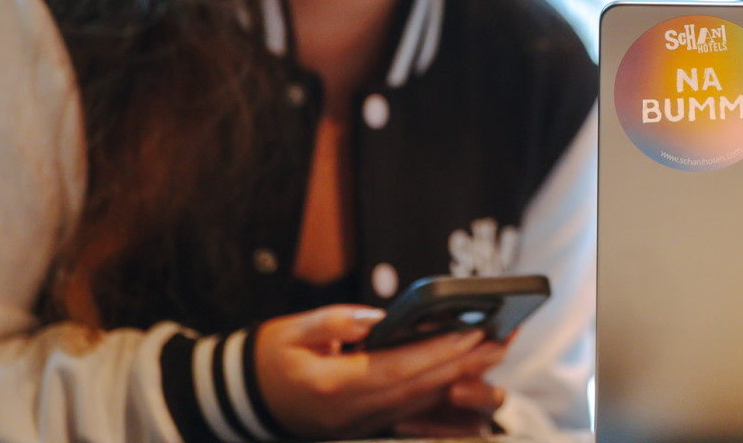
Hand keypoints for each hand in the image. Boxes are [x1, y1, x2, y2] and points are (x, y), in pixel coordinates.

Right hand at [253, 304, 506, 438]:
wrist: (243, 399)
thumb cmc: (267, 359)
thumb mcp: (291, 331)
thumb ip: (335, 321)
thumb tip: (377, 318)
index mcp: (332, 385)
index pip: (397, 367)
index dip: (437, 351)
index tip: (471, 332)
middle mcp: (350, 411)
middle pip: (417, 388)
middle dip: (462, 365)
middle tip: (499, 341)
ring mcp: (358, 423)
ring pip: (418, 401)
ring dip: (457, 378)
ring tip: (491, 353)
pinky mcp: (363, 425)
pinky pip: (408, 409)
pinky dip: (437, 390)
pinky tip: (462, 374)